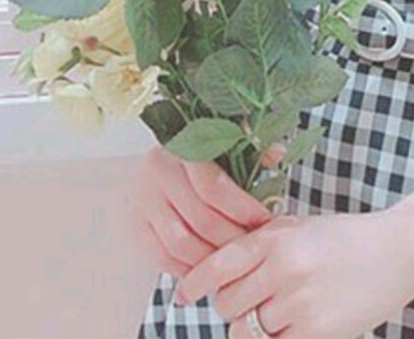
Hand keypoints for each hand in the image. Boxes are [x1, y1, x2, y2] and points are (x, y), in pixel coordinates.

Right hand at [130, 142, 287, 278]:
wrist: (149, 165)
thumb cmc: (196, 157)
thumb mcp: (223, 145)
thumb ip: (250, 151)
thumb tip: (277, 154)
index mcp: (181, 147)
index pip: (214, 186)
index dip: (242, 208)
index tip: (264, 221)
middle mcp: (158, 172)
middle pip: (200, 218)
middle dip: (232, 238)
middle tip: (254, 247)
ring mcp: (144, 201)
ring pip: (182, 243)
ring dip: (212, 258)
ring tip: (235, 260)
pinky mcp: (136, 226)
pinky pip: (163, 257)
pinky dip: (188, 267)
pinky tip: (209, 266)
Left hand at [174, 205, 413, 338]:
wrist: (399, 249)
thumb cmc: (346, 237)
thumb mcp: (299, 226)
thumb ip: (261, 243)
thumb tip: (216, 267)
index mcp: (277, 238)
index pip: (218, 264)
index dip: (194, 283)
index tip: (181, 295)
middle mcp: (283, 269)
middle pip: (227, 304)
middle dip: (233, 306)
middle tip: (253, 300)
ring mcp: (299, 303)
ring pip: (247, 331)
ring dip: (255, 327)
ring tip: (280, 311)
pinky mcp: (316, 332)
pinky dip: (278, 338)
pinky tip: (295, 324)